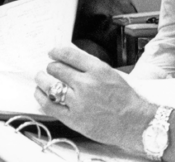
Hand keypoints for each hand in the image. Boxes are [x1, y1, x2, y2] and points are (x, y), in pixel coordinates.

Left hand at [34, 46, 154, 150]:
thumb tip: (71, 54)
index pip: (69, 54)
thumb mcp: (112, 73)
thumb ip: (91, 65)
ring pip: (50, 85)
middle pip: (57, 68)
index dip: (57, 51)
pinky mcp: (73, 118)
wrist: (134, 122)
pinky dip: (41, 97)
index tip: (52, 53)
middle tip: (50, 68)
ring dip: (42, 79)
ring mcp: (78, 102)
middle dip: (51, 66)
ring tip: (41, 78)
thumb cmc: (126, 99)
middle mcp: (86, 84)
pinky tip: (39, 93)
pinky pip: (49, 105)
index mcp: (98, 70)